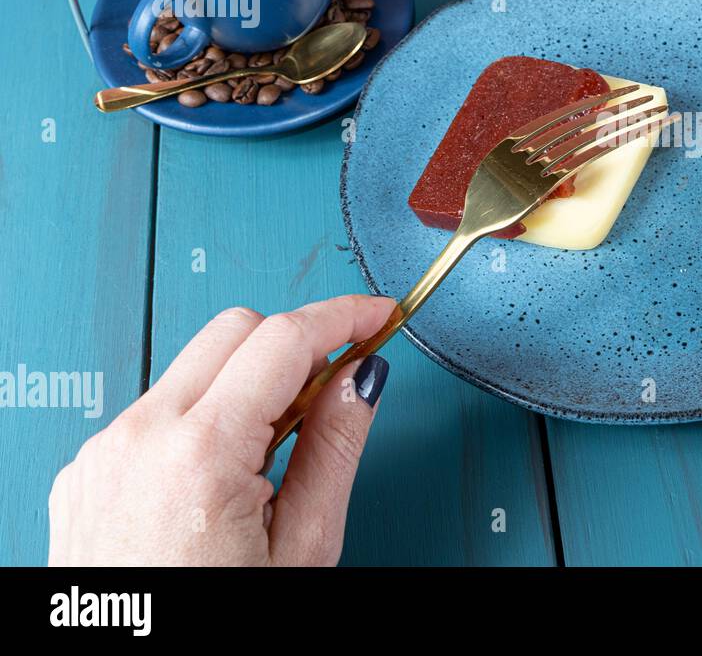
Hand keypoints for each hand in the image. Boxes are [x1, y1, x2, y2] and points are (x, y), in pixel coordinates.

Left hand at [48, 295, 393, 565]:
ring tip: (276, 454)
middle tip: (336, 388)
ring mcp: (104, 453)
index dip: (343, 316)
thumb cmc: (215, 632)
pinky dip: (203, 417)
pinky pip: (157, 410)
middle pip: (233, 329)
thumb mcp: (302, 549)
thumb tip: (365, 378)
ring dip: (246, 383)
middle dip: (294, 343)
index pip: (283, 338)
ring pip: (193, 366)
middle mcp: (139, 438)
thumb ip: (336, 449)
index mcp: (199, 454)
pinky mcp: (86, 471)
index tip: (378, 314)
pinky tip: (227, 474)